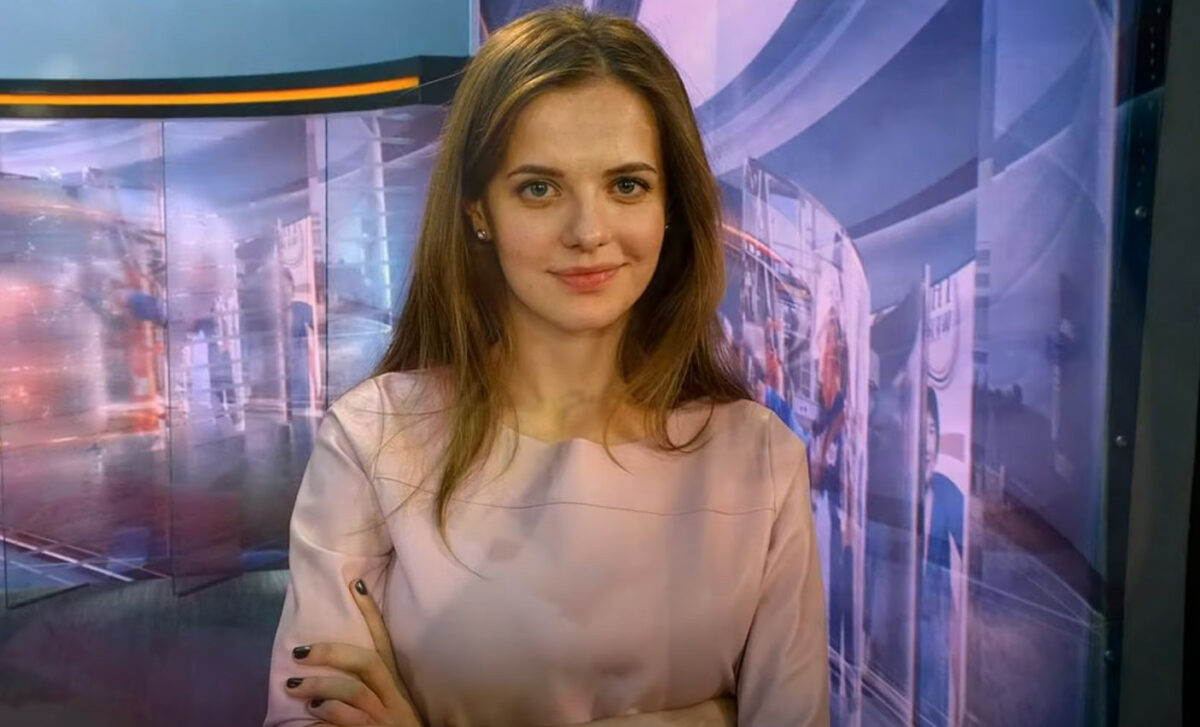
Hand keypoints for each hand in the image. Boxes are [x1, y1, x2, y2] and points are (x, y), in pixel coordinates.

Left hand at [285, 579, 422, 725]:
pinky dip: (322, 726)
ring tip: (296, 692)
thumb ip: (369, 686)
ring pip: (352, 695)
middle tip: (298, 653)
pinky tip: (306, 724)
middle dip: (331, 654)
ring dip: (320, 691)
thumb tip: (332, 665)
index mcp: (395, 686)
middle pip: (366, 664)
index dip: (371, 612)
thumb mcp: (390, 706)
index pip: (383, 642)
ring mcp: (385, 720)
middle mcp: (393, 699)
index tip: (354, 583)